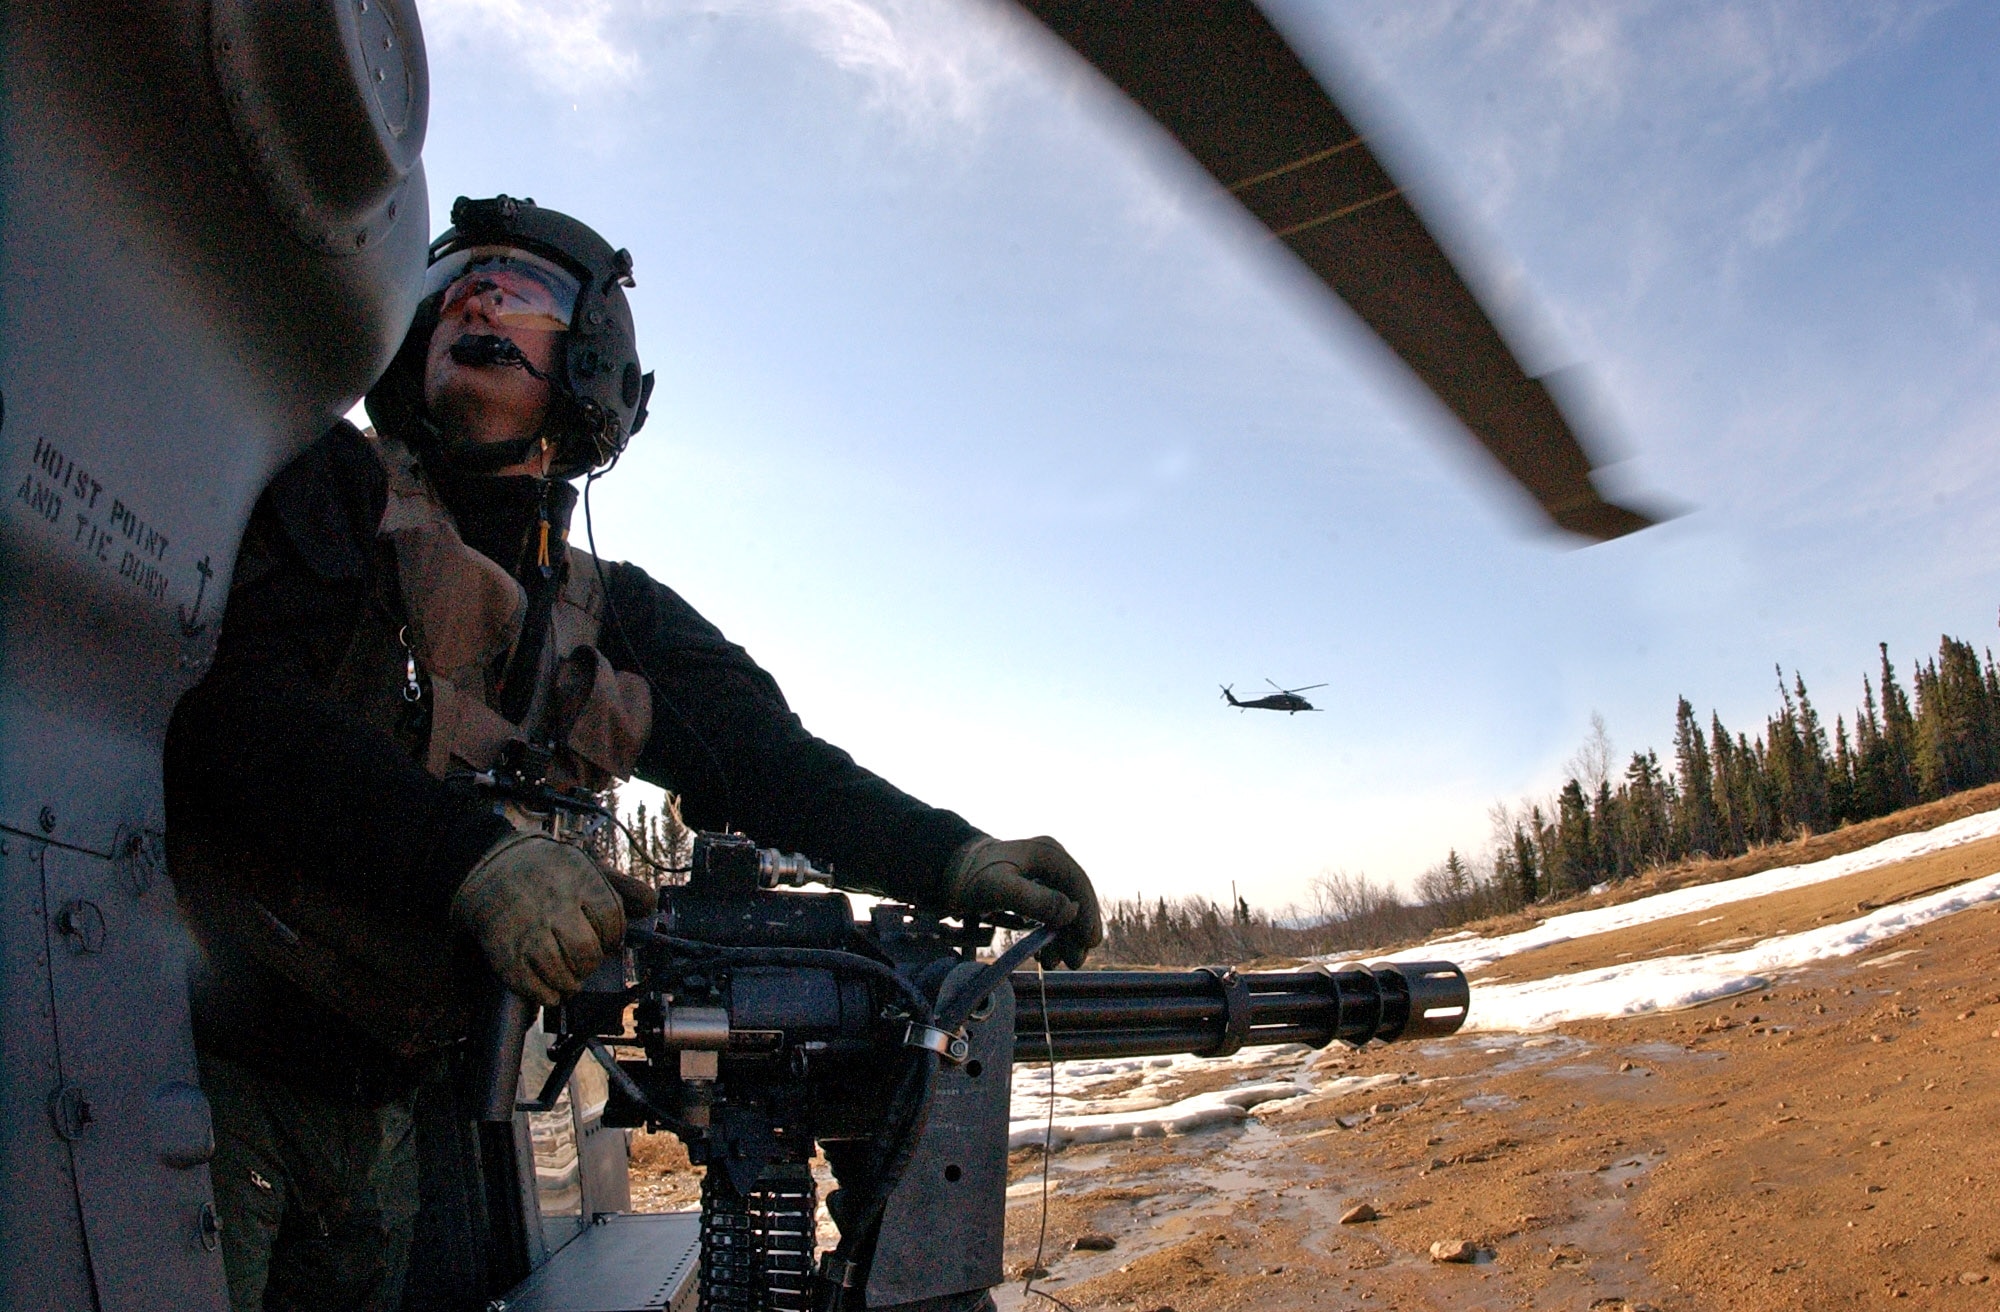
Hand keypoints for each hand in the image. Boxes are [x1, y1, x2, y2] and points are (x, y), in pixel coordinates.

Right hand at [450, 832, 653, 1004]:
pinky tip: (551, 987)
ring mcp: (527, 931)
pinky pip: (533, 987)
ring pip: (561, 973)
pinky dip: (547, 995)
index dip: (614, 936)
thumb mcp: (585, 865)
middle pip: (587, 951)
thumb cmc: (545, 871)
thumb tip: (650, 906)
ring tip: (570, 976)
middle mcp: (552, 905)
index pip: (611, 920)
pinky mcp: (505, 953)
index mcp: (577, 881)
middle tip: (586, 960)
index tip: (607, 940)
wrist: (489, 867)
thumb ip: (621, 886)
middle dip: (592, 963)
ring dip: (571, 982)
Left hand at [937, 836, 1101, 968]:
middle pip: (1075, 899)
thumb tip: (1071, 912)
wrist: (947, 872)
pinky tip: (1044, 954)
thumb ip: (1034, 900)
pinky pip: (1051, 913)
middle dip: (1075, 933)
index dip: (1088, 914)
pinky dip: (1050, 934)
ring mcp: (1044, 875)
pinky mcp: (1034, 889)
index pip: (1079, 884)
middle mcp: (1051, 861)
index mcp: (1048, 852)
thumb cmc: (970, 877)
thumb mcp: (999, 889)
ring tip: (1053, 963)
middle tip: (1073, 962)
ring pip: (1064, 910)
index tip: (1091, 942)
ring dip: (1063, 938)